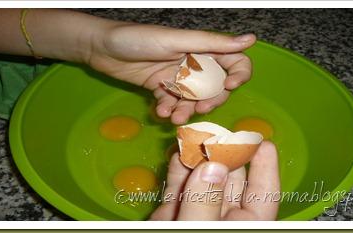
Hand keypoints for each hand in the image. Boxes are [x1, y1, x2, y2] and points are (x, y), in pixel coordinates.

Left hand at [88, 23, 255, 124]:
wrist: (100, 48)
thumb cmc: (138, 39)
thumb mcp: (176, 40)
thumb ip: (212, 43)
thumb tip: (251, 39)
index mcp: (202, 48)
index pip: (234, 61)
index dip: (238, 76)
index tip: (228, 86)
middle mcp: (194, 63)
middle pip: (216, 87)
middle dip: (209, 101)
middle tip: (198, 109)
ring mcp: (178, 77)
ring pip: (194, 99)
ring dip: (187, 110)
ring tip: (173, 115)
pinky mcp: (162, 88)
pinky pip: (174, 103)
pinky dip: (170, 109)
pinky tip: (160, 111)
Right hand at [149, 141, 279, 220]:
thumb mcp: (199, 232)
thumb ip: (204, 204)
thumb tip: (215, 167)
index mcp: (242, 226)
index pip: (262, 195)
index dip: (265, 168)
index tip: (264, 142)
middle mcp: (221, 218)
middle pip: (231, 181)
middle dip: (228, 154)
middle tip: (222, 130)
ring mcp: (194, 214)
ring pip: (202, 180)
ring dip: (200, 156)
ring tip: (199, 133)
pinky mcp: (170, 214)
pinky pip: (176, 187)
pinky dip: (177, 168)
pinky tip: (179, 150)